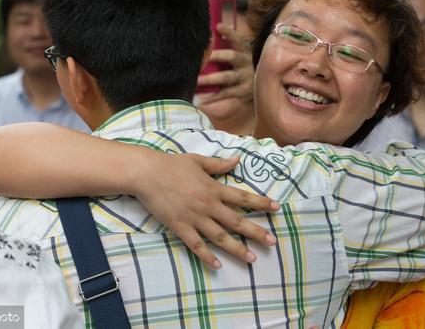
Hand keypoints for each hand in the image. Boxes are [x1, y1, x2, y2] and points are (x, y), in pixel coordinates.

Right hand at [134, 152, 278, 269]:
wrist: (147, 174)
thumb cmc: (172, 165)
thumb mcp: (198, 161)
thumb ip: (219, 164)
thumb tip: (238, 160)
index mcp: (214, 188)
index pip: (243, 197)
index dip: (261, 203)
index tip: (277, 208)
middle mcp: (208, 205)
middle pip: (237, 221)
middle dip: (256, 232)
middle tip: (272, 242)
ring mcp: (194, 218)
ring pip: (220, 237)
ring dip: (237, 249)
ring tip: (252, 258)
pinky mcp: (180, 227)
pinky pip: (196, 245)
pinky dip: (207, 256)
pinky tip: (218, 265)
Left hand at [197, 23, 253, 104]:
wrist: (264, 86)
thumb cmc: (246, 66)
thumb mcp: (243, 53)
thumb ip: (232, 42)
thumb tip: (219, 25)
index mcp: (245, 50)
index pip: (238, 39)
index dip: (229, 33)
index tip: (219, 26)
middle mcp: (246, 62)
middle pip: (231, 56)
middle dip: (216, 55)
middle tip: (202, 57)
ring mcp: (246, 78)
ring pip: (226, 77)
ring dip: (210, 79)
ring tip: (196, 80)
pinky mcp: (243, 92)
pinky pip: (225, 94)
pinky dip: (212, 97)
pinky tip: (200, 99)